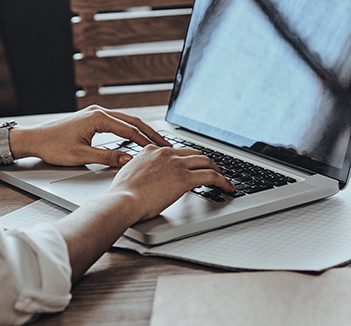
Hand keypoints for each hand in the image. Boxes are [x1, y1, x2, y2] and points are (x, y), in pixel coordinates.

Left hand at [9, 105, 167, 167]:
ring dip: (141, 131)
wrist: (34, 139)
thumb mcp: (81, 156)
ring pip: (125, 121)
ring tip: (156, 141)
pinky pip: (117, 123)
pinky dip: (130, 130)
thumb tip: (129, 159)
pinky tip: (136, 138)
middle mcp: (98, 112)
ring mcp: (95, 114)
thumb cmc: (52, 146)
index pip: (130, 130)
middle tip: (167, 144)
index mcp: (98, 118)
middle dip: (150, 133)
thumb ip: (107, 157)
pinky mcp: (91, 119)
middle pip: (132, 121)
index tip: (161, 149)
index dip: (147, 141)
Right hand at [107, 145, 234, 220]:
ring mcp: (176, 164)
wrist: (123, 200)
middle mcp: (166, 153)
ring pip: (207, 162)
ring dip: (218, 170)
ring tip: (223, 180)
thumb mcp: (130, 173)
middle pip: (195, 153)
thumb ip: (142, 171)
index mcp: (152, 150)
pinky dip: (223, 181)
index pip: (177, 150)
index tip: (193, 166)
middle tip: (212, 171)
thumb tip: (147, 178)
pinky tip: (227, 188)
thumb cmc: (122, 193)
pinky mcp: (185, 178)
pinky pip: (212, 176)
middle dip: (206, 162)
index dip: (188, 159)